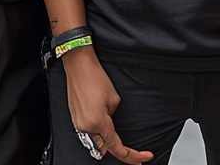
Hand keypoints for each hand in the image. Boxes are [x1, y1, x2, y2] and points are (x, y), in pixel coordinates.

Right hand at [63, 47, 152, 161]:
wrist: (79, 65)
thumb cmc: (95, 77)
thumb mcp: (114, 99)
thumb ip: (114, 116)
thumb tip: (110, 122)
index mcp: (97, 123)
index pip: (117, 148)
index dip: (133, 156)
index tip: (144, 157)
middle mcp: (85, 127)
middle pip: (105, 148)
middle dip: (118, 147)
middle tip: (134, 148)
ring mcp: (78, 124)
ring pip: (96, 140)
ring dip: (106, 136)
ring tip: (114, 124)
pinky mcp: (75, 118)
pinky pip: (88, 131)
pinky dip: (98, 129)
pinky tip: (102, 118)